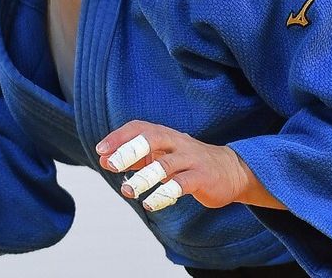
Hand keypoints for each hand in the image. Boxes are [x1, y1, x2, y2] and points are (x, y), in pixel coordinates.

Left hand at [94, 120, 284, 211]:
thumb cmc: (188, 163)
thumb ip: (135, 158)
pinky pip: (181, 184)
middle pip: (152, 138)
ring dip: (144, 178)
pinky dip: (164, 194)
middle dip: (129, 150)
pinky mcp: (202, 178)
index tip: (101, 150)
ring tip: (128, 191)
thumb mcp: (161, 156)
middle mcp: (177, 143)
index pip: (139, 128)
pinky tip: (150, 203)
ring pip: (165, 165)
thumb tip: (105, 160)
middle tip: (110, 164)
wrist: (231, 170)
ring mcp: (191, 160)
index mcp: (165, 135)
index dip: (119, 137)